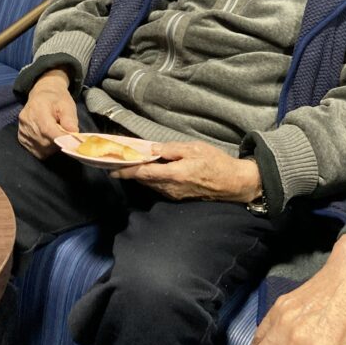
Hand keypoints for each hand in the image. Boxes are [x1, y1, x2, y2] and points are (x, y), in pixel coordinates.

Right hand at [18, 69, 77, 158]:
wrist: (42, 94)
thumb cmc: (57, 99)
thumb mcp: (67, 104)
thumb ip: (70, 119)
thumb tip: (74, 134)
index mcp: (38, 109)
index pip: (47, 130)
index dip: (60, 139)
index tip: (72, 143)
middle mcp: (27, 121)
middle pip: (44, 142)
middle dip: (58, 143)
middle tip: (66, 137)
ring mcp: (22, 130)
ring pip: (40, 149)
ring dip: (52, 147)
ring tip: (57, 136)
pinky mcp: (21, 138)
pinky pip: (35, 151)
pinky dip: (45, 150)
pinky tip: (49, 140)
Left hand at [112, 140, 261, 202]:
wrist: (233, 183)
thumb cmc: (216, 163)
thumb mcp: (195, 149)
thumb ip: (172, 149)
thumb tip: (152, 148)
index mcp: (174, 174)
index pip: (144, 173)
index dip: (127, 171)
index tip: (112, 169)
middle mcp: (171, 188)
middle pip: (144, 181)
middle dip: (130, 173)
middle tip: (117, 163)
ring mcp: (174, 194)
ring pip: (151, 185)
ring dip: (140, 176)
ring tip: (129, 165)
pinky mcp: (179, 196)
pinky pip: (159, 187)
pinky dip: (151, 179)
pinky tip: (149, 171)